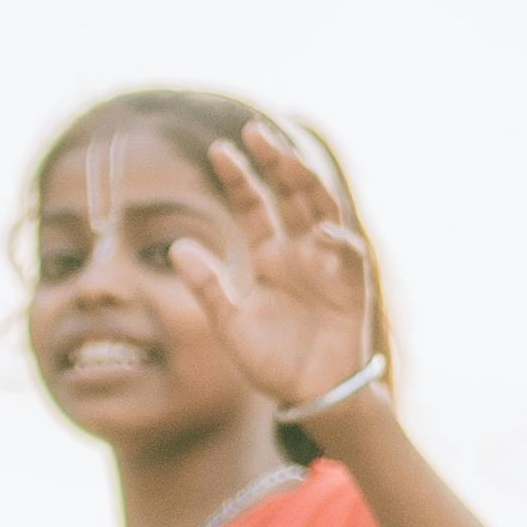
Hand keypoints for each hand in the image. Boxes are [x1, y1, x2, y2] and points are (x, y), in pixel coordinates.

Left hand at [173, 116, 376, 414]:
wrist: (309, 395)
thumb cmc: (272, 360)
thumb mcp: (228, 321)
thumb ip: (206, 283)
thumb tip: (175, 245)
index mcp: (270, 256)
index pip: (255, 205)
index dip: (240, 178)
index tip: (218, 150)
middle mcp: (300, 251)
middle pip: (291, 194)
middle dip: (276, 162)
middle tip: (255, 130)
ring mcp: (327, 265)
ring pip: (322, 210)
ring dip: (307, 183)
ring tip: (287, 159)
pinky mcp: (352, 287)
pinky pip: (348, 255)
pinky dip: (337, 241)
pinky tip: (321, 230)